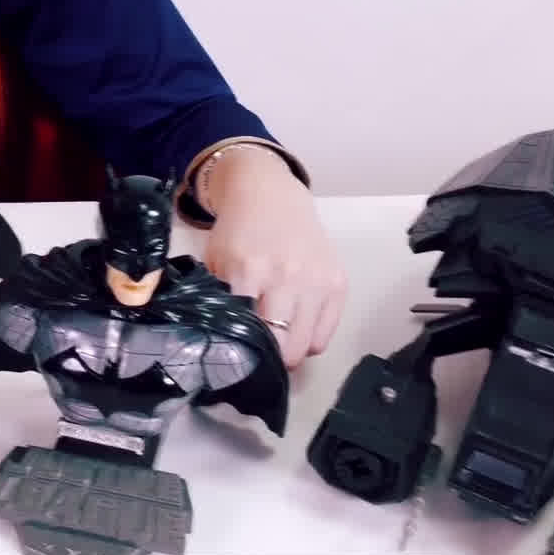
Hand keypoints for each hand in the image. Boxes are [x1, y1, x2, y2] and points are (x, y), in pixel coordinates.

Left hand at [201, 147, 347, 367]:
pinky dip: (311, 340)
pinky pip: (326, 335)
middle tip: (259, 354)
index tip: (236, 358)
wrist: (270, 195)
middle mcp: (286, 277)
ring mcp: (316, 280)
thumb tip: (223, 346)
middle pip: (283, 347)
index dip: (240, 354)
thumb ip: (217, 301)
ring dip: (291, 351)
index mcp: (247, 271)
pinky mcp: (337, 282)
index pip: (247, 335)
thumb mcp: (215, 263)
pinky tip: (297, 328)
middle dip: (269, 358)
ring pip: (306, 347)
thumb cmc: (238, 233)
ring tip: (278, 340)